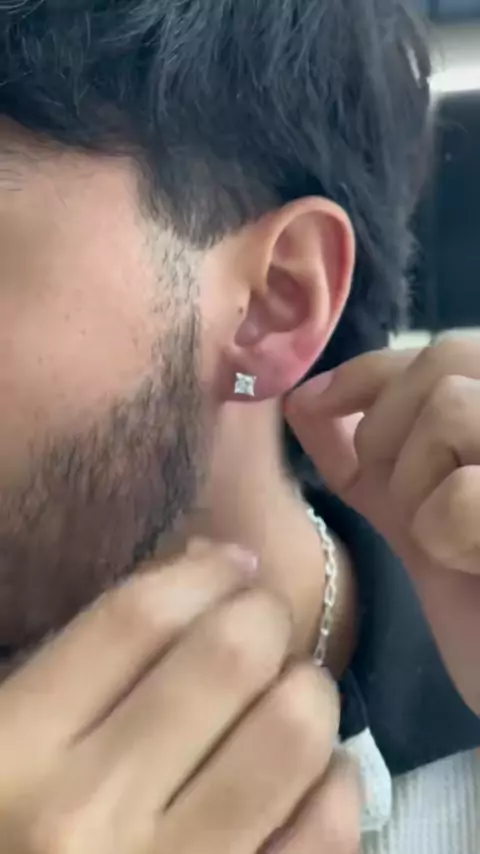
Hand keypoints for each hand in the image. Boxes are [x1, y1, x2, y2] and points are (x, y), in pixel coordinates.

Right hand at [0, 541, 359, 853]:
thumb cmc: (15, 825)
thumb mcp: (16, 735)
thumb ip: (92, 655)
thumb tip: (208, 566)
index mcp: (18, 750)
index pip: (139, 618)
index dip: (204, 573)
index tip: (233, 564)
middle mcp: (88, 815)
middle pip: (226, 658)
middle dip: (264, 619)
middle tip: (263, 625)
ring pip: (288, 735)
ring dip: (308, 693)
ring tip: (293, 695)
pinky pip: (322, 837)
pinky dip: (338, 787)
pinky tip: (319, 776)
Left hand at [286, 338, 479, 714]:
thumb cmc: (475, 595)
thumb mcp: (409, 510)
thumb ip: (361, 454)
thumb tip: (299, 398)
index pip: (442, 349)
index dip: (369, 368)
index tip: (313, 401)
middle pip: (445, 359)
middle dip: (388, 426)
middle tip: (398, 496)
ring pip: (451, 409)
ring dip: (416, 485)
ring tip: (443, 538)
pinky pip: (463, 490)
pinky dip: (444, 534)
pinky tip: (472, 566)